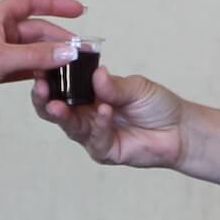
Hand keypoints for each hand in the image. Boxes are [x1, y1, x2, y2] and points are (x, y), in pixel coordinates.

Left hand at [0, 0, 87, 130]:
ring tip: (73, 65)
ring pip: (32, 50)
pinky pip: (26, 67)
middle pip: (36, 29)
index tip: (78, 10)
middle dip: (58, 38)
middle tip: (81, 50)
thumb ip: (35, 55)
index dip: (55, 4)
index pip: (30, 2)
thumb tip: (68, 52)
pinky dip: (40, 71)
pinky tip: (55, 77)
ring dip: (51, 56)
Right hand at [37, 62, 189, 169]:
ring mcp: (93, 134)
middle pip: (56, 110)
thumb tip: (96, 74)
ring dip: (62, 114)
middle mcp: (86, 115)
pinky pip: (95, 139)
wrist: (179, 130)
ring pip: (70, 126)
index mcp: (89, 95)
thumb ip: (113, 85)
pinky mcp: (104, 151)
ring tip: (57, 104)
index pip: (62, 87)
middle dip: (45, 99)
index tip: (41, 67)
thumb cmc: (156, 105)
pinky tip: (104, 112)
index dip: (50, 78)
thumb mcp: (135, 87)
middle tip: (40, 88)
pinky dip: (99, 125)